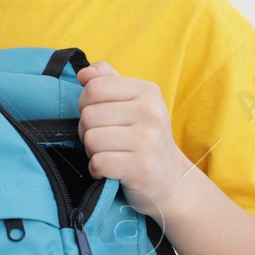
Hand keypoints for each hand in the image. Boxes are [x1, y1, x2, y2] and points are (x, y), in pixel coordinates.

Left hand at [76, 61, 191, 218]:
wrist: (170, 181)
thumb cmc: (144, 138)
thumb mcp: (132, 103)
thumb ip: (107, 81)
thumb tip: (84, 73)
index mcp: (147, 91)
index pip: (93, 87)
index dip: (87, 105)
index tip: (103, 118)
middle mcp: (151, 112)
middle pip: (88, 115)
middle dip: (89, 131)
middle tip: (109, 142)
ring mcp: (148, 140)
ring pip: (90, 139)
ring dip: (93, 152)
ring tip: (113, 155)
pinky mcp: (141, 167)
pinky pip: (97, 162)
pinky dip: (97, 170)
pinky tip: (112, 171)